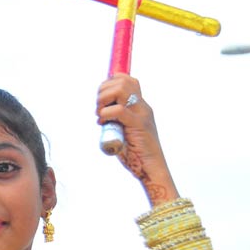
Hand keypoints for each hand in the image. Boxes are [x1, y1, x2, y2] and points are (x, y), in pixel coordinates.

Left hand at [96, 74, 177, 202]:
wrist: (151, 169)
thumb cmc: (136, 154)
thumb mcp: (124, 131)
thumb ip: (117, 120)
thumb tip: (101, 112)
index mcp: (140, 106)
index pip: (127, 80)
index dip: (110, 82)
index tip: (101, 99)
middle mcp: (143, 107)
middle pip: (122, 81)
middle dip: (103, 91)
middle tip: (98, 109)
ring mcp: (141, 114)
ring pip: (120, 89)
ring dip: (103, 99)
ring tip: (100, 115)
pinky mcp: (138, 125)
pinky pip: (119, 110)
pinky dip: (105, 114)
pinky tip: (103, 123)